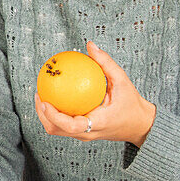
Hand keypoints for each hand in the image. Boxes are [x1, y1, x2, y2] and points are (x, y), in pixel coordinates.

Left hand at [35, 40, 155, 145]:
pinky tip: (54, 97)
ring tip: (42, 95)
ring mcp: (84, 135)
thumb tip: (89, 45)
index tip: (44, 101)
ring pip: (57, 130)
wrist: (141, 125)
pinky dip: (55, 114)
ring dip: (45, 115)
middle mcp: (87, 133)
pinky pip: (64, 126)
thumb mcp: (122, 81)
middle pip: (56, 130)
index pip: (70, 126)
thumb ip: (106, 63)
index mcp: (97, 124)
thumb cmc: (132, 104)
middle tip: (39, 94)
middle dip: (42, 114)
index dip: (54, 116)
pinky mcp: (83, 133)